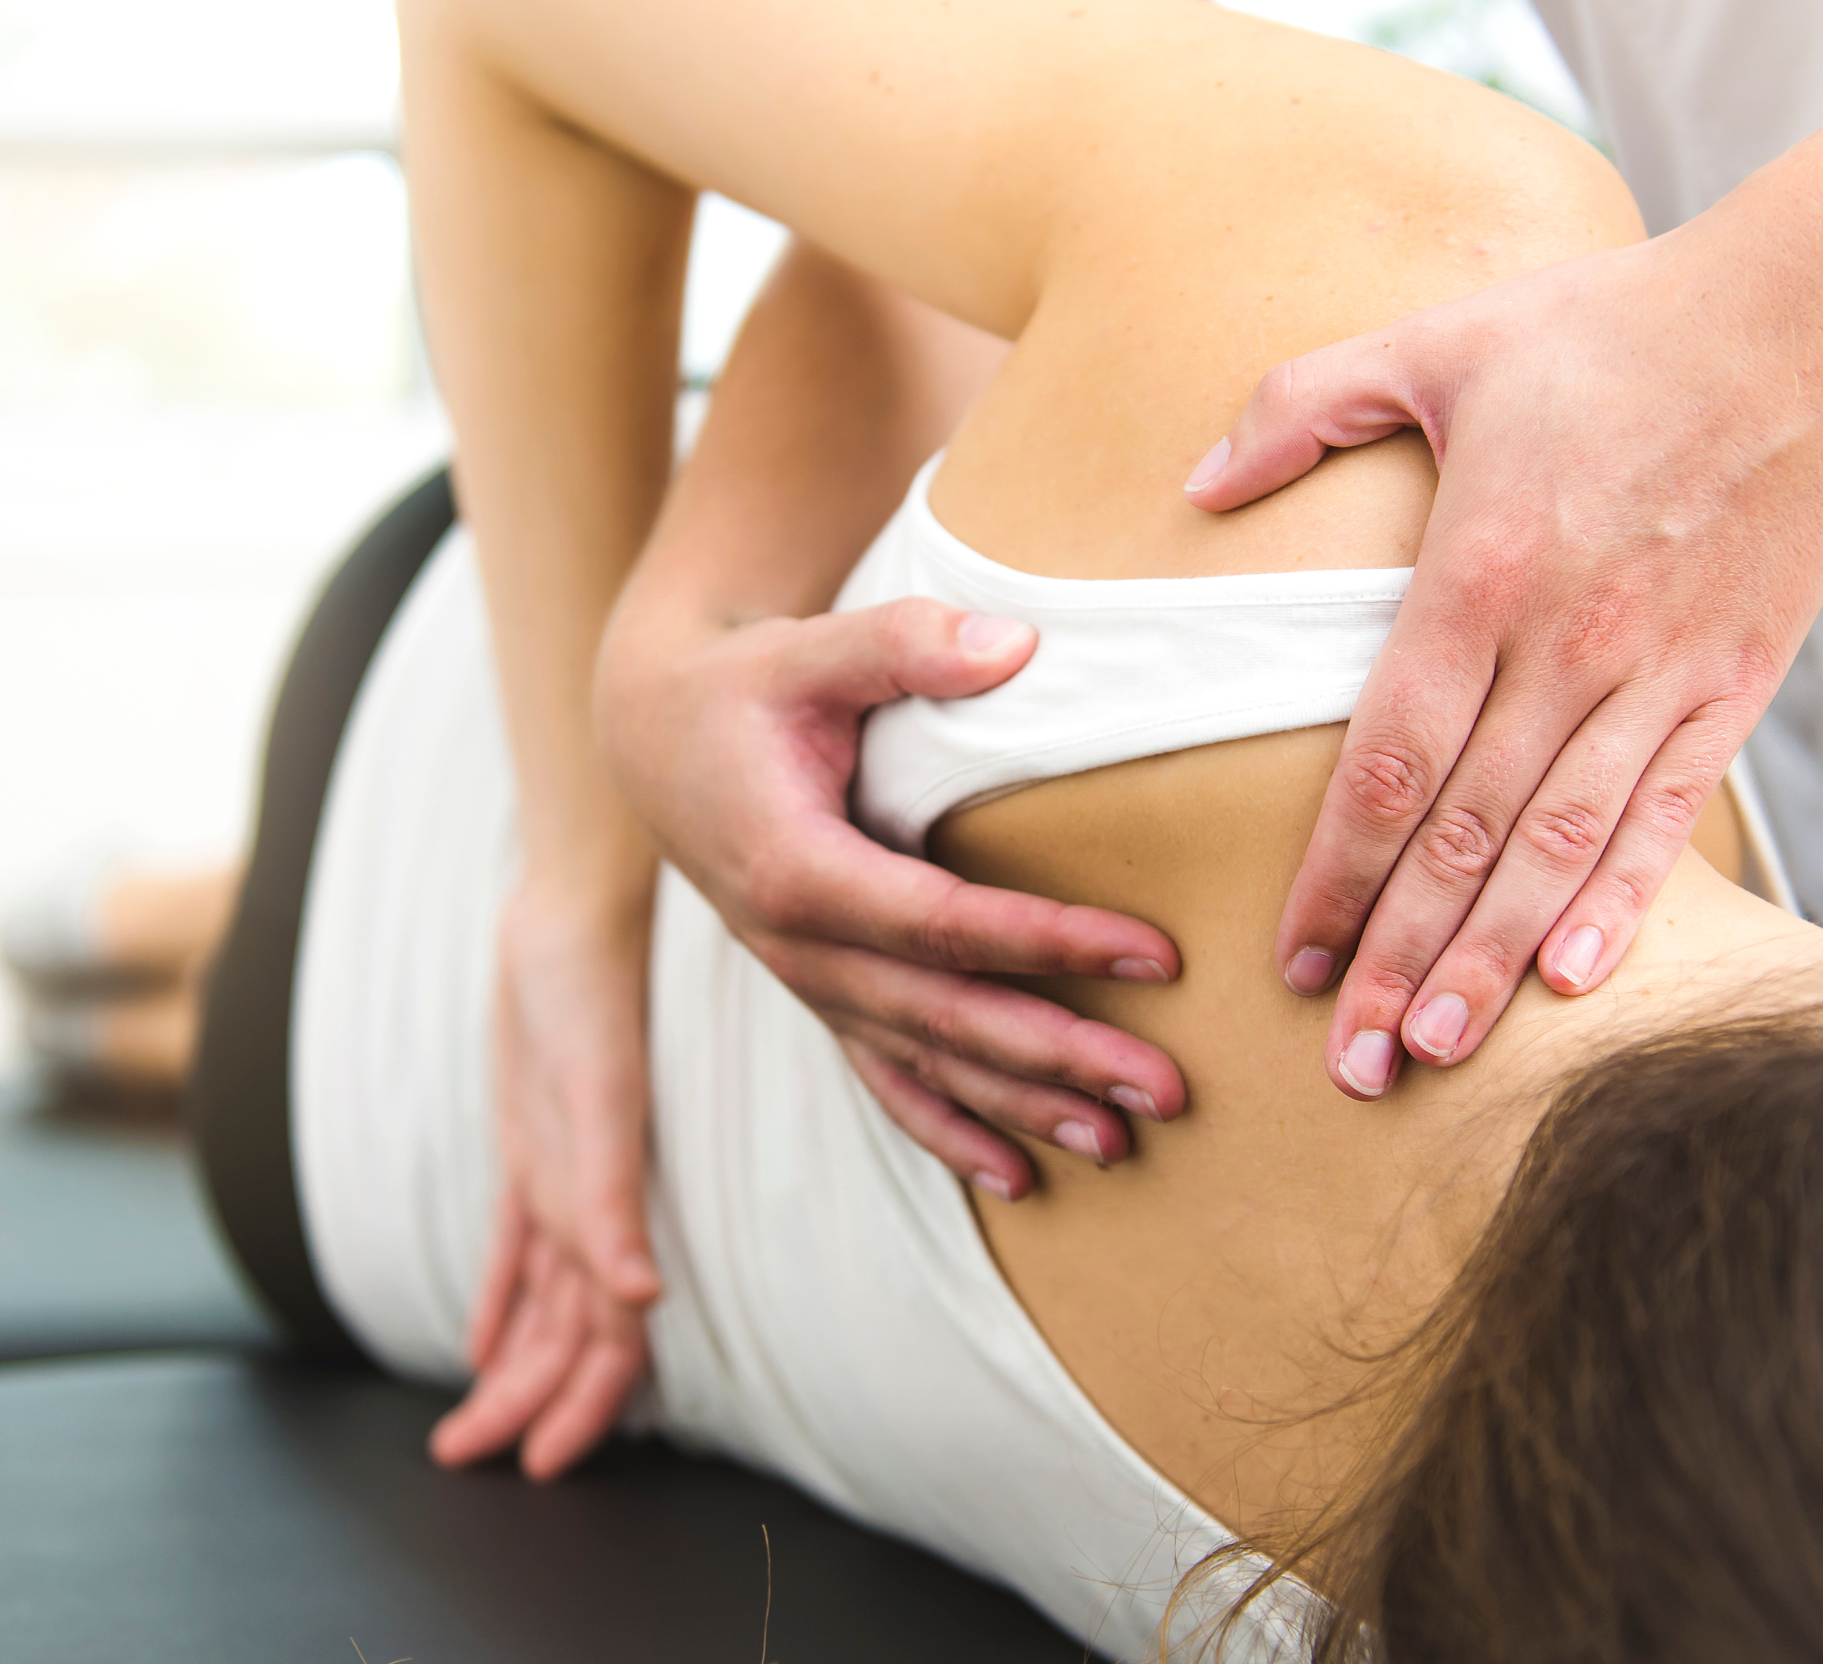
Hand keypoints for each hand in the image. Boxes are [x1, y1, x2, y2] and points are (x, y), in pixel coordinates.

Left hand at [429, 876, 659, 1478]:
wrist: (574, 915)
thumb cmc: (591, 996)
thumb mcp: (597, 1096)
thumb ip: (613, 1198)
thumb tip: (640, 1300)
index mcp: (612, 1205)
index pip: (608, 1337)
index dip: (582, 1405)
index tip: (545, 1466)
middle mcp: (592, 1205)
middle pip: (567, 1336)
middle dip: (528, 1405)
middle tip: (473, 1460)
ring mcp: (562, 1179)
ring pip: (540, 1301)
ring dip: (511, 1366)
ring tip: (469, 1424)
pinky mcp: (532, 1149)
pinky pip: (515, 1246)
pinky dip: (497, 1299)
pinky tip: (478, 1340)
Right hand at [598, 595, 1188, 1197]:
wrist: (654, 739)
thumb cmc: (742, 689)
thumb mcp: (808, 647)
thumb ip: (904, 645)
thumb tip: (1016, 646)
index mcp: (797, 869)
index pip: (943, 923)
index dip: (1049, 942)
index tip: (1154, 955)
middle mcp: (801, 948)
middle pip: (946, 1017)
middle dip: (1060, 1057)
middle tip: (1168, 1088)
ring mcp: (809, 983)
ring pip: (924, 1064)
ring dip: (1022, 1109)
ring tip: (1121, 1142)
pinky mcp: (820, 994)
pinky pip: (885, 1081)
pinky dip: (949, 1132)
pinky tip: (1019, 1177)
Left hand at [1183, 225, 1822, 1088]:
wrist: (1808, 318)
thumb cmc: (1609, 329)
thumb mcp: (1433, 340)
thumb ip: (1300, 406)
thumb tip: (1194, 485)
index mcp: (1479, 572)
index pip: (1389, 762)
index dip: (1336, 874)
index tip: (1291, 961)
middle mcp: (1568, 640)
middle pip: (1465, 835)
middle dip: (1398, 957)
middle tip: (1350, 1062)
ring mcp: (1660, 671)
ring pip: (1560, 846)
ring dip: (1494, 957)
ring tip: (1435, 1047)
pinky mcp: (1734, 683)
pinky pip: (1668, 815)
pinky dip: (1621, 901)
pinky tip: (1575, 982)